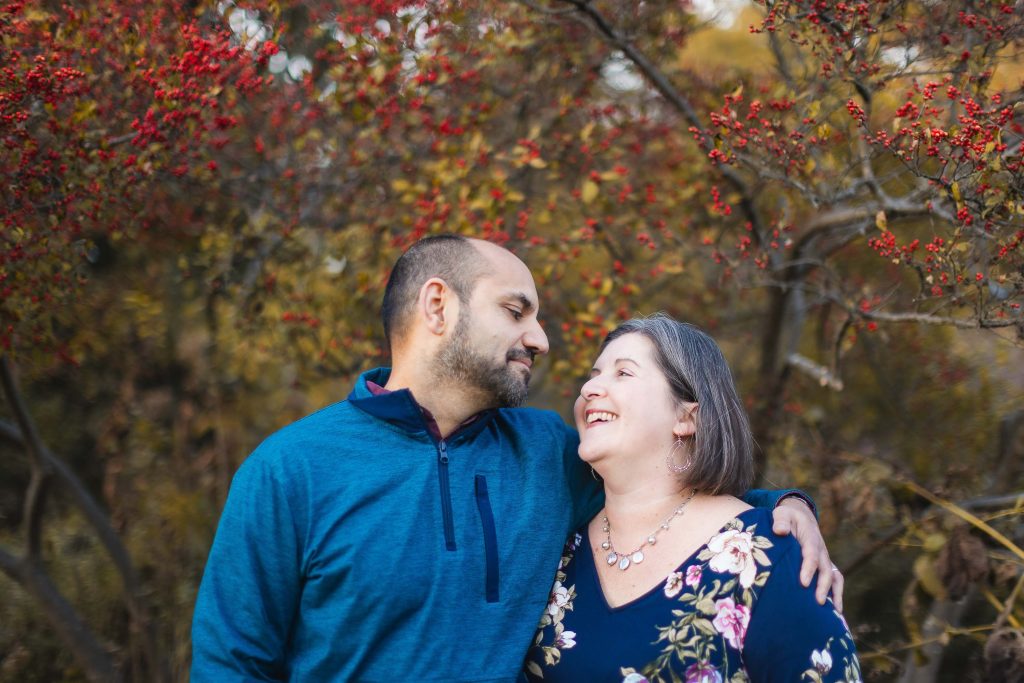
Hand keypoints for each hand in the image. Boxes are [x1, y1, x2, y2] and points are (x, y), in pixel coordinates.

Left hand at [772, 496, 843, 611]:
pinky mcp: (824, 566)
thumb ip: (781, 521)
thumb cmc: (788, 517)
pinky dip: (837, 595)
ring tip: (834, 613)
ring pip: (835, 577)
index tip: (803, 582)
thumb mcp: (782, 514)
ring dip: (835, 594)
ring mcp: (825, 559)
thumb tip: (780, 530)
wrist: (800, 516)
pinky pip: (835, 581)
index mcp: (811, 538)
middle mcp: (821, 550)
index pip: (811, 554)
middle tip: (818, 602)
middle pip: (826, 569)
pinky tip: (835, 613)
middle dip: (823, 586)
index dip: (808, 568)